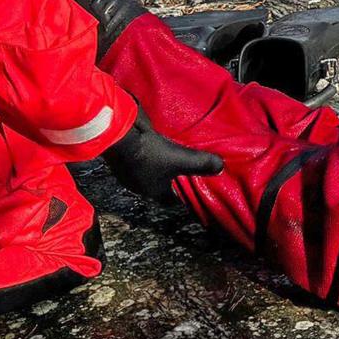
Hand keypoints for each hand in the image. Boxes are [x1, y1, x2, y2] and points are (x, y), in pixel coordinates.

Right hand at [100, 114, 220, 204]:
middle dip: (167, 179)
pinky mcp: (118, 160)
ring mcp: (125, 174)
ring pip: (144, 173)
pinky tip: (148, 145)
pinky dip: (142, 155)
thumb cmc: (151, 154)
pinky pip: (134, 161)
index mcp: (154, 191)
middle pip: (156, 186)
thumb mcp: (181, 159)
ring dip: (153, 166)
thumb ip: (201, 164)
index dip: (180, 196)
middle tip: (178, 169)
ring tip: (165, 155)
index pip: (170, 200)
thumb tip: (221, 166)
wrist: (118, 139)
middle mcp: (138, 187)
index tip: (188, 190)